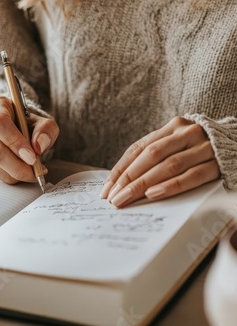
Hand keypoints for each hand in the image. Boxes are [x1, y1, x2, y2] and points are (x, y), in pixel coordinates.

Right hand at [0, 95, 58, 184]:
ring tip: (33, 172)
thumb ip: (46, 130)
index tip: (32, 157)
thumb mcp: (43, 122)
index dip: (15, 142)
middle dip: (18, 166)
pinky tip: (22, 171)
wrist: (16, 127)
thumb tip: (38, 146)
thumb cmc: (28, 123)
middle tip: (36, 172)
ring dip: (16, 174)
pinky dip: (11, 177)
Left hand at [100, 116, 219, 207]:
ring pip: (168, 165)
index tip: (107, 188)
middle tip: (113, 198)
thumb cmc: (201, 148)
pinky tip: (154, 194)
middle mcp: (186, 133)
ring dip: (144, 184)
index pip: (139, 148)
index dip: (121, 168)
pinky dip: (171, 185)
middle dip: (128, 178)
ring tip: (127, 199)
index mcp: (172, 127)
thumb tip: (125, 181)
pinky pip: (192, 175)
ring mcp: (203, 146)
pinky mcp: (219, 162)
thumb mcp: (179, 144)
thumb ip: (158, 155)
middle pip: (150, 155)